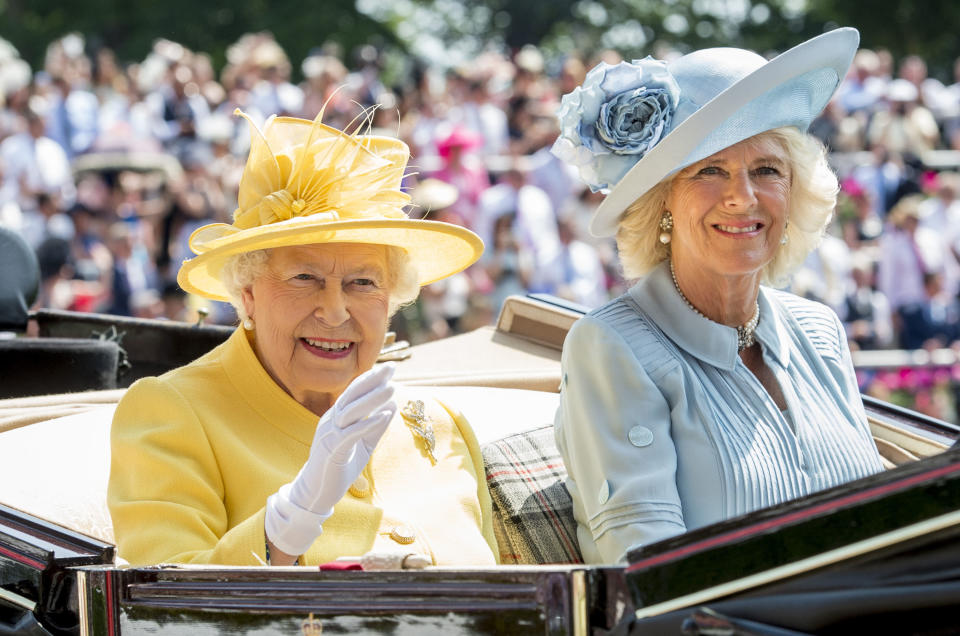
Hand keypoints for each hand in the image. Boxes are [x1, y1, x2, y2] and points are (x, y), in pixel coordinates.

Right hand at [265, 363, 396, 555]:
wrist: (317, 492)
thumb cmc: (339, 466)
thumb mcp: (363, 444)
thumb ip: (376, 427)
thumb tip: (392, 406)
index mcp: (336, 417)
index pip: (353, 392)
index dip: (370, 379)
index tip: (388, 368)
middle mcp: (330, 421)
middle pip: (351, 395)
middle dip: (372, 381)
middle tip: (391, 369)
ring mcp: (329, 434)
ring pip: (351, 411)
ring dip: (373, 399)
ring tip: (392, 388)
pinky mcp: (332, 450)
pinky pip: (352, 433)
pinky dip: (369, 423)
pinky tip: (384, 415)